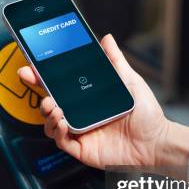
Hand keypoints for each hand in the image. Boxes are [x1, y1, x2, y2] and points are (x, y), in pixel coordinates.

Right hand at [18, 34, 188, 169]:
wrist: (156, 141)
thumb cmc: (146, 115)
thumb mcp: (130, 81)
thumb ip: (115, 61)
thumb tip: (106, 40)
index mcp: (88, 100)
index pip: (60, 87)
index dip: (43, 78)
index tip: (32, 68)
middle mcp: (81, 115)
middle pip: (50, 105)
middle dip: (39, 94)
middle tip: (37, 84)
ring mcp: (80, 132)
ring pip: (51, 124)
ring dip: (47, 114)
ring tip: (54, 106)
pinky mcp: (82, 149)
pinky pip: (61, 141)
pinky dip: (58, 131)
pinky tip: (63, 121)